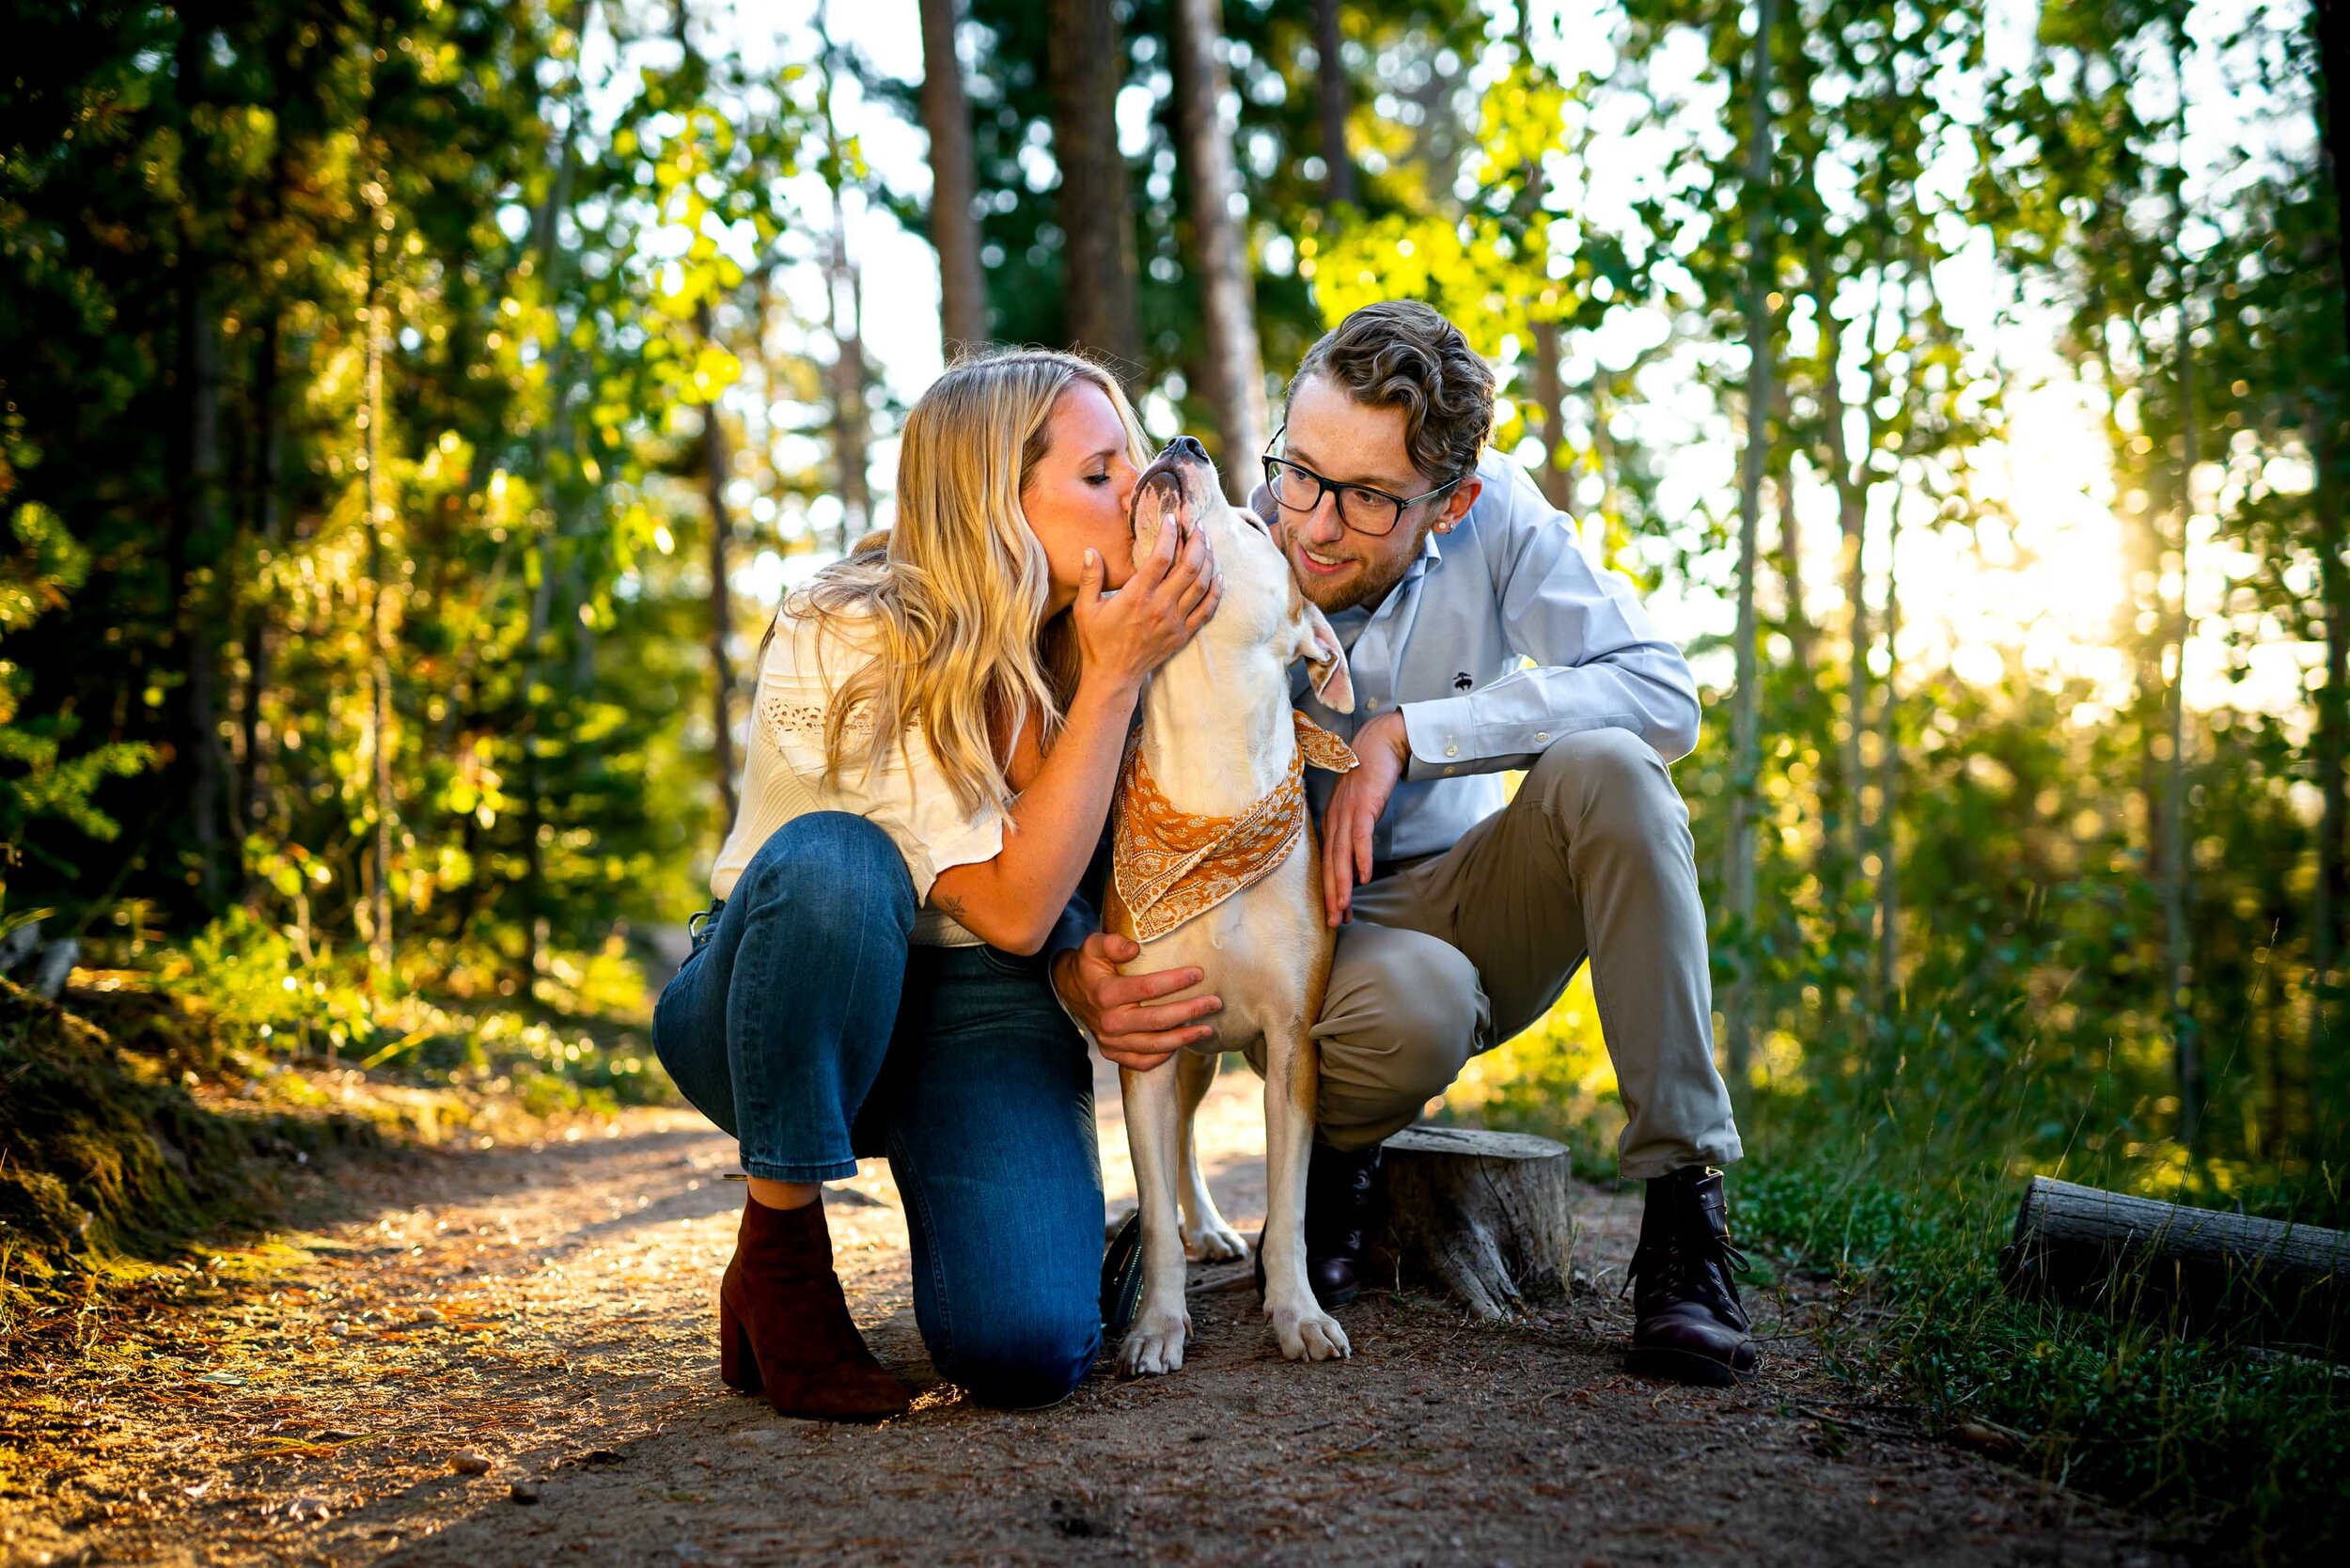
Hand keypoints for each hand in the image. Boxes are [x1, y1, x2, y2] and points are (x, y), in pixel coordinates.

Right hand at [1051, 931, 1221, 1072]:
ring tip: (1208, 1028)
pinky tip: (1182, 1045)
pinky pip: (1142, 1062)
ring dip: (1184, 1038)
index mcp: (1105, 993)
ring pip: (1154, 1045)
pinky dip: (1164, 1057)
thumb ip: (1113, 943)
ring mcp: (1111, 1041)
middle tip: (1214, 1003)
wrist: (1068, 991)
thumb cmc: (1089, 965)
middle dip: (1190, 1011)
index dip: (1175, 981)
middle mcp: (1109, 1021)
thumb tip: (1134, 948)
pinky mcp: (1112, 1053)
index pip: (1147, 988)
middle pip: (1157, 1020)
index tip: (1199, 973)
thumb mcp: (1094, 945)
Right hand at [1070, 513, 1220, 691]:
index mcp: (1137, 596)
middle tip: (1199, 524)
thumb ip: (1090, 578)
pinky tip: (1218, 576)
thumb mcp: (1085, 609)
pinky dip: (1216, 591)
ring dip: (1208, 560)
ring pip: (1201, 585)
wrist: (1113, 677)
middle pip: (1189, 567)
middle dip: (1197, 541)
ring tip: (1208, 542)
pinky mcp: (1182, 634)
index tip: (1172, 518)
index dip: (1170, 534)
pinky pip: (1206, 610)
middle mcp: (1160, 606)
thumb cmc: (1097, 642)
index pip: (1160, 558)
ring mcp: (1175, 621)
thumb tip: (1092, 551)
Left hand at [1321, 710, 1408, 926]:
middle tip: (1333, 923)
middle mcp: (1333, 820)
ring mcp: (1346, 813)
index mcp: (1331, 822)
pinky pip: (1360, 837)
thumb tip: (1357, 854)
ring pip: (1341, 856)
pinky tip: (1363, 877)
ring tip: (1343, 909)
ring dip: (1341, 885)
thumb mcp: (1358, 806)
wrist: (1379, 743)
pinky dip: (1361, 858)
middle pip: (1329, 865)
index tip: (1335, 914)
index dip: (1330, 890)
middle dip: (1331, 896)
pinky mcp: (1362, 806)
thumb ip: (1354, 829)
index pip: (1328, 863)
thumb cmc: (1370, 775)